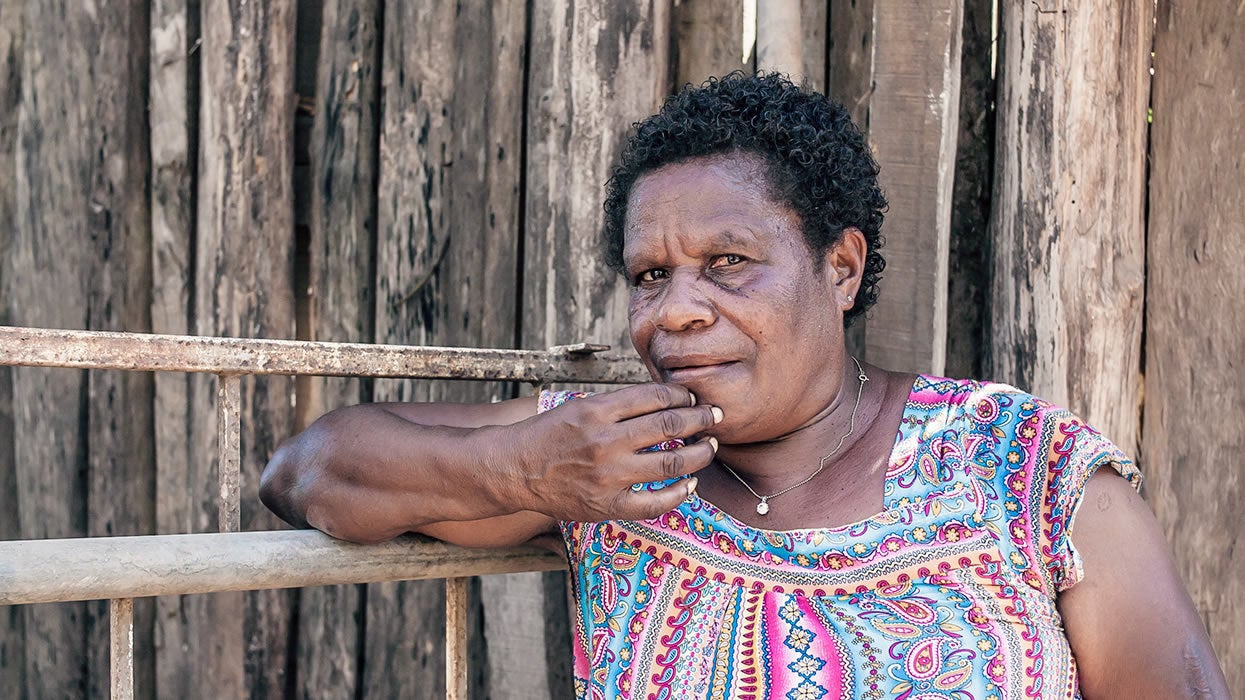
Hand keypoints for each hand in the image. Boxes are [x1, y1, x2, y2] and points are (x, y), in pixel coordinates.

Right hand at [497, 383, 721, 521]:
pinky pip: (655, 503)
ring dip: (699, 453)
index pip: (655, 397)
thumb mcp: (579, 407)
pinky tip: (690, 484)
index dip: (683, 396)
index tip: (693, 398)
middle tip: (716, 416)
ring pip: (671, 462)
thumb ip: (619, 406)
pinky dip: (679, 493)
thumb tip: (666, 403)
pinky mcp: (607, 504)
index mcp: (598, 411)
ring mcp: (608, 475)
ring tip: (710, 447)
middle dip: (701, 419)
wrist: (513, 469)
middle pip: (670, 425)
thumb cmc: (548, 434)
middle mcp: (605, 441)